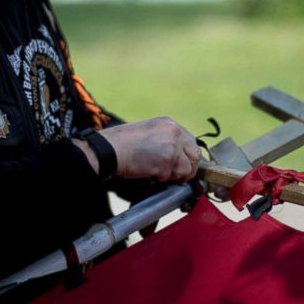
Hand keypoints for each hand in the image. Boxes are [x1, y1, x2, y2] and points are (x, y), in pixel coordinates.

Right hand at [76, 117, 199, 182]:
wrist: (109, 149)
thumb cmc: (122, 144)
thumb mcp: (148, 133)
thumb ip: (166, 140)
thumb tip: (179, 158)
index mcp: (169, 123)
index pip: (191, 142)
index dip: (188, 158)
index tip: (183, 167)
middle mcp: (174, 132)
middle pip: (194, 156)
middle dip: (187, 169)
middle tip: (175, 176)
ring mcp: (172, 146)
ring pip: (187, 169)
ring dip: (173, 176)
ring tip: (156, 173)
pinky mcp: (167, 160)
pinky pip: (173, 177)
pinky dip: (162, 179)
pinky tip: (149, 173)